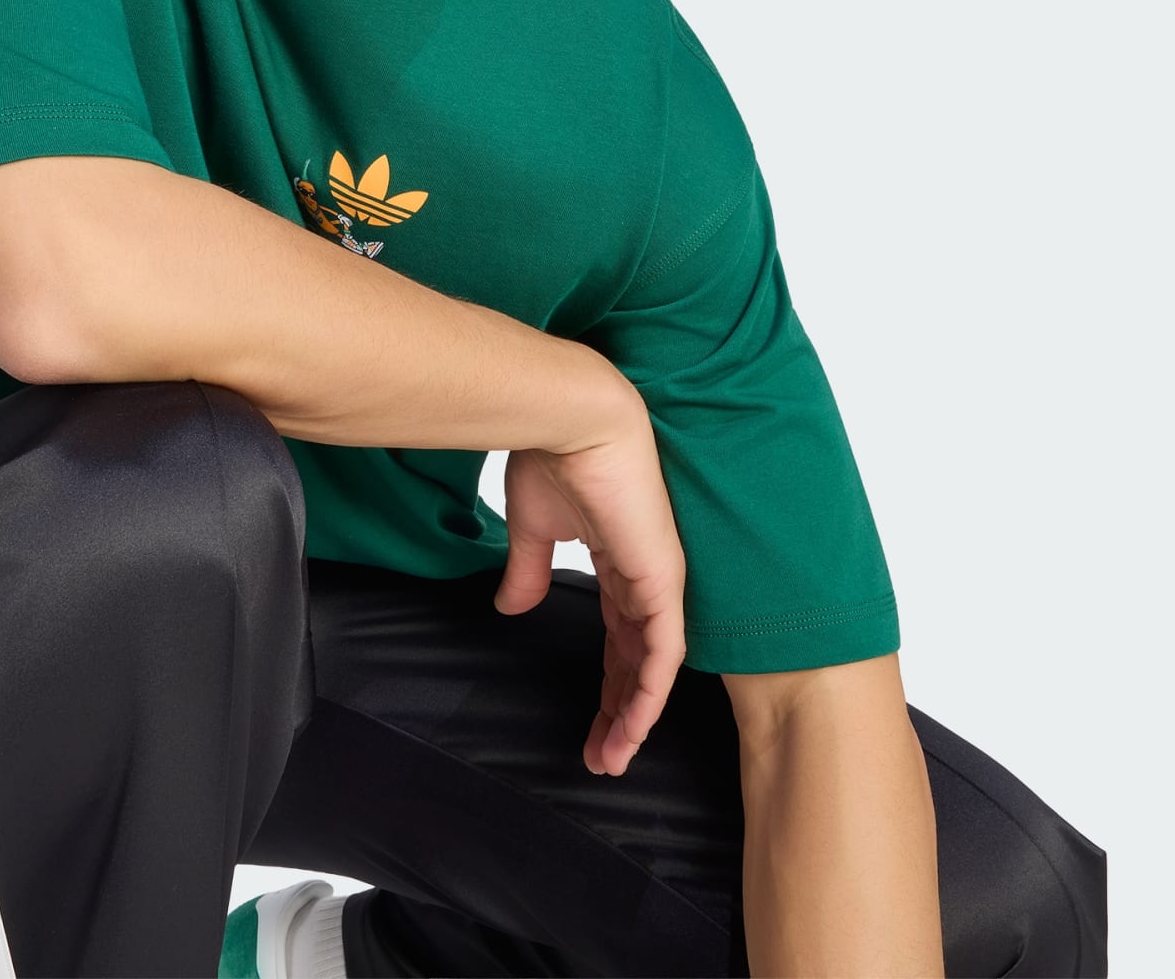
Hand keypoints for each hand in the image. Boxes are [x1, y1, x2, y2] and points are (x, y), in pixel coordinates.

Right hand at [493, 384, 685, 777]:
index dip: (608, 681)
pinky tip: (632, 728)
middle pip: (637, 659)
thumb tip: (512, 607)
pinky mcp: (660, 579)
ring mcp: (657, 578)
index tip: (592, 724)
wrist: (570, 416)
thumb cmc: (552, 453)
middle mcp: (645, 574)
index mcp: (617, 557)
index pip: (619, 634)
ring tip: (612, 759)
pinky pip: (663, 652)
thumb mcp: (532, 524)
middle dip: (620, 711)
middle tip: (602, 757)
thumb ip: (528, 569)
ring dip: (633, 716)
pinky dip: (649, 694)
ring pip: (653, 665)